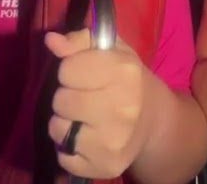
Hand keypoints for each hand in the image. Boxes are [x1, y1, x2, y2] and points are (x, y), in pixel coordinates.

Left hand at [45, 29, 153, 179]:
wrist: (155, 121)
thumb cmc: (127, 80)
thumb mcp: (111, 50)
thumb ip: (80, 40)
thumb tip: (51, 40)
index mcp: (124, 73)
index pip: (67, 69)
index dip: (70, 69)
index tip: (83, 73)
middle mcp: (122, 108)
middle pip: (60, 100)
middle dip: (67, 96)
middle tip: (83, 97)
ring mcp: (114, 141)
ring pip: (57, 129)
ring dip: (64, 122)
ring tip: (82, 118)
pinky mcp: (106, 166)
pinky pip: (64, 157)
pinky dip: (69, 148)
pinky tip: (86, 139)